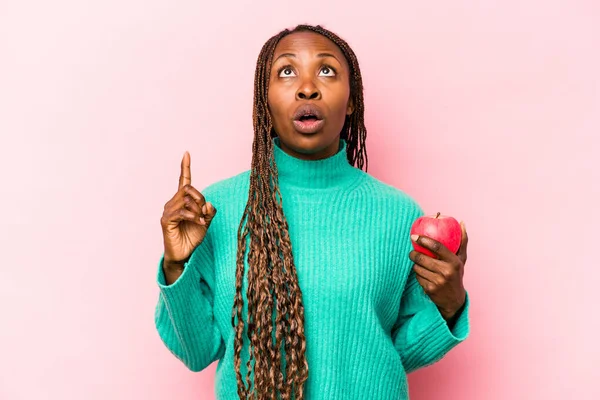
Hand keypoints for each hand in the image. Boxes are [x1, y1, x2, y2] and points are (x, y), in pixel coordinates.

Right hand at [160, 151, 216, 266]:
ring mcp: (168, 211)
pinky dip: (193, 216)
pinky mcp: (166, 220)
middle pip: (188, 188)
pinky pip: (182, 211)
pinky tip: (199, 222)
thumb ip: (209, 211)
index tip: (186, 154)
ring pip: (186, 198)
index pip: (183, 181)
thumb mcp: (206, 222)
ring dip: (198, 208)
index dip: (185, 167)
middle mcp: (173, 203)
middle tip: (204, 212)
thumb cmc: (192, 237)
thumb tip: (209, 203)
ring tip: (201, 220)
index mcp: (182, 201)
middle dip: (200, 197)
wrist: (183, 255)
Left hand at [409, 222, 467, 319]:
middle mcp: (446, 272)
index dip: (424, 240)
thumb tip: (462, 223)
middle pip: (422, 258)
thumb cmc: (456, 275)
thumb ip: (462, 241)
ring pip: (417, 267)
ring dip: (415, 264)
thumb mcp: (461, 259)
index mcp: (454, 262)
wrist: (454, 301)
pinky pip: (417, 277)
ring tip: (418, 263)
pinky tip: (422, 274)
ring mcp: (438, 281)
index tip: (414, 236)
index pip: (437, 247)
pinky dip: (417, 274)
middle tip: (411, 251)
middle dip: (413, 253)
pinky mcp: (429, 289)